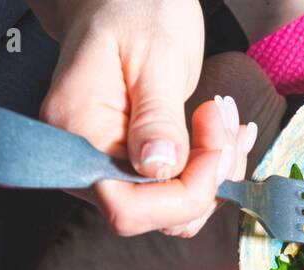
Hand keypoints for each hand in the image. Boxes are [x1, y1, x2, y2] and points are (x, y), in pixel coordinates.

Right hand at [29, 0, 254, 236]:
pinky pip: (177, 191)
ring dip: (215, 175)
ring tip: (226, 119)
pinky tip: (222, 132)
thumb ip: (157, 116)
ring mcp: (108, 167)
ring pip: (174, 211)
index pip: (127, 207)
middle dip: (207, 180)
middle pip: (155, 216)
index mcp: (77, 132)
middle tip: (224, 120)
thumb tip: (160, 167)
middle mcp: (85, 161)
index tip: (215, 146)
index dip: (183, 193)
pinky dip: (210, 170)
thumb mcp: (155, 56)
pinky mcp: (133, 165)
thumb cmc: (134, 9)